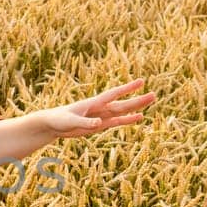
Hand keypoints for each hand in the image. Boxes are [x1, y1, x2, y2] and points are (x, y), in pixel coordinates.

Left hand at [42, 79, 156, 138]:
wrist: (52, 124)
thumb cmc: (58, 120)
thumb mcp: (71, 122)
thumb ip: (85, 123)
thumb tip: (99, 123)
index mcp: (93, 103)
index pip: (114, 94)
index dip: (127, 88)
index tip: (141, 82)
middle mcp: (100, 108)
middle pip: (123, 103)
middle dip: (138, 99)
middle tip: (154, 95)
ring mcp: (101, 116)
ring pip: (122, 111)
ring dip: (136, 108)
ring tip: (150, 101)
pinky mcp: (100, 125)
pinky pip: (117, 121)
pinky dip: (128, 120)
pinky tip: (139, 118)